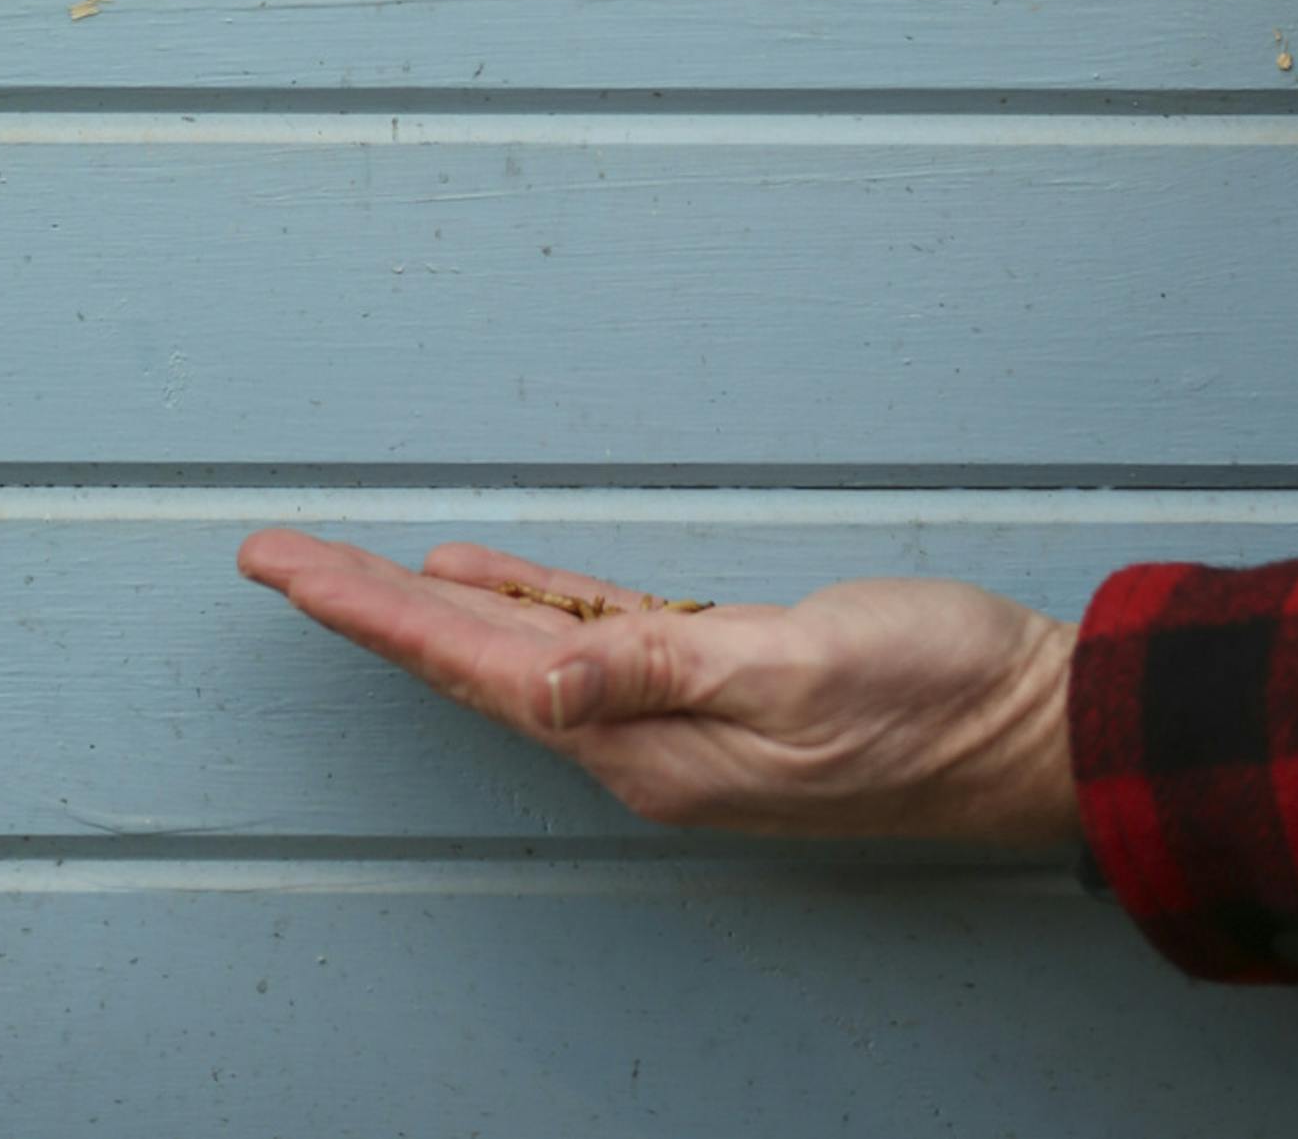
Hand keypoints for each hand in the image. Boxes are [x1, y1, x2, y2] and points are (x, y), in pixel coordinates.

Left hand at [238, 530, 1081, 846]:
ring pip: (510, 647)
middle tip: (269, 557)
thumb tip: (536, 684)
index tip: (282, 568)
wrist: (1028, 727)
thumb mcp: (796, 673)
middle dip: (362, 607)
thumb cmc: (929, 697)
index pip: (472, 664)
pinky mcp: (715, 675)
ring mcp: (672, 713)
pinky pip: (582, 636)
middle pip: (465, 660)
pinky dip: (519, 600)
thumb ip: (661, 672)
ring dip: (420, 608)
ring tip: (335, 571)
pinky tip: (477, 575)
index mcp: (642, 739)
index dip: (370, 612)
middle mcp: (637, 736)